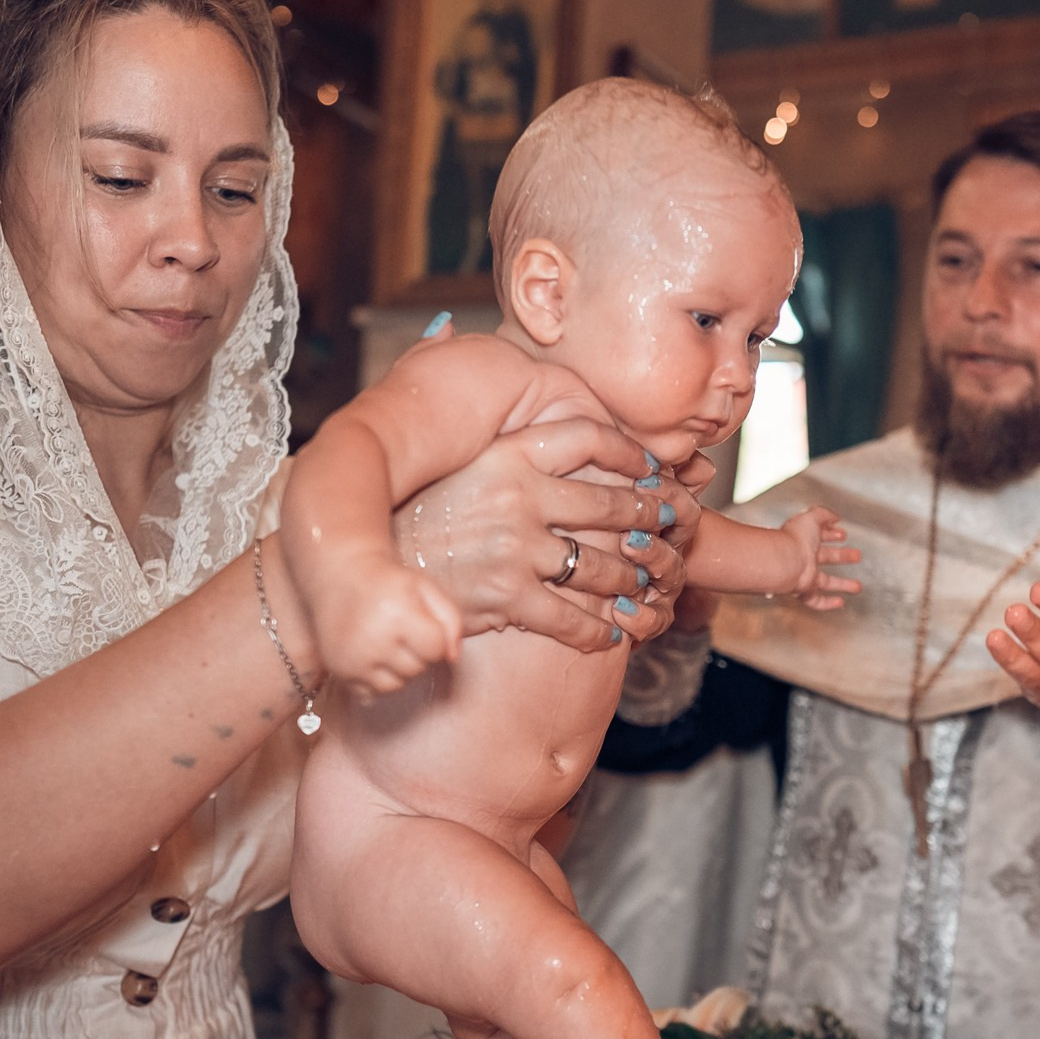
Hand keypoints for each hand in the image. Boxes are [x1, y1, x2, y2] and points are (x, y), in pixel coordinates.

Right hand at [312, 562, 464, 694]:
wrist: (341, 576)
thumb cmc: (389, 582)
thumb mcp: (426, 589)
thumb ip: (451, 620)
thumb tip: (453, 658)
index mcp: (396, 615)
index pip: (435, 650)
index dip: (433, 638)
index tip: (419, 621)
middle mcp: (372, 641)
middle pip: (416, 669)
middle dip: (416, 653)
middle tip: (400, 629)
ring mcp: (352, 659)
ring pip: (395, 686)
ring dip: (398, 669)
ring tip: (387, 642)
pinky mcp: (338, 671)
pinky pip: (371, 694)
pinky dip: (375, 680)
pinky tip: (372, 656)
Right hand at [397, 418, 680, 649]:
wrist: (371, 567)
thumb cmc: (415, 517)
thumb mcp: (458, 464)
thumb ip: (503, 444)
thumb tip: (518, 403)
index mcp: (505, 455)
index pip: (587, 437)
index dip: (629, 451)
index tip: (650, 466)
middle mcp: (516, 496)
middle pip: (609, 504)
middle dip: (649, 517)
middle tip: (669, 526)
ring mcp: (515, 549)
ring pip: (602, 566)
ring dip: (632, 580)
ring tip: (645, 583)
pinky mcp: (508, 599)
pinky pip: (573, 619)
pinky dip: (599, 631)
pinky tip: (611, 635)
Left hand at [776, 507, 861, 609]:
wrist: (782, 562)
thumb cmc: (793, 540)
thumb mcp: (811, 518)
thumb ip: (824, 514)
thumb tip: (834, 516)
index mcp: (804, 539)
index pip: (819, 535)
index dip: (831, 534)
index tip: (842, 534)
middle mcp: (803, 557)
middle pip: (826, 557)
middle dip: (842, 556)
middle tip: (856, 555)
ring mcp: (804, 575)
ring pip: (825, 582)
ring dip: (842, 584)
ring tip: (857, 586)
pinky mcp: (803, 590)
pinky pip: (816, 599)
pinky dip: (828, 602)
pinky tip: (839, 602)